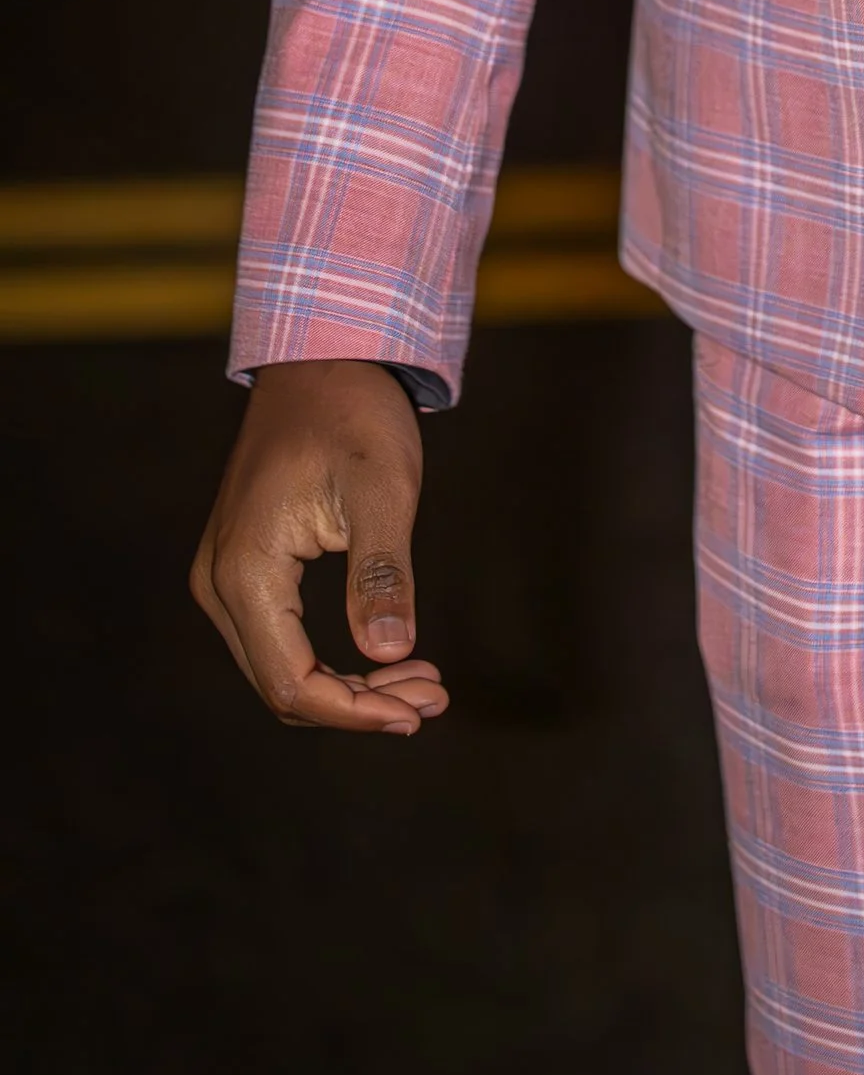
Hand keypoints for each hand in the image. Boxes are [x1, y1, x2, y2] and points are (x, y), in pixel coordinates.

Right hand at [190, 361, 448, 735]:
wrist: (322, 362)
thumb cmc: (354, 415)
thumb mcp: (383, 489)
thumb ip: (381, 574)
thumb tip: (390, 653)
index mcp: (245, 570)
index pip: (290, 683)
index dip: (354, 713)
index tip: (419, 713)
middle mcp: (219, 584)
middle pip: (281, 686)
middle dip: (359, 706)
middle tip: (433, 698)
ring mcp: (225, 577)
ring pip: (280, 669)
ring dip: (349, 687)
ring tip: (422, 683)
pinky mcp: (243, 569)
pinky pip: (280, 640)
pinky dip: (333, 659)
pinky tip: (387, 656)